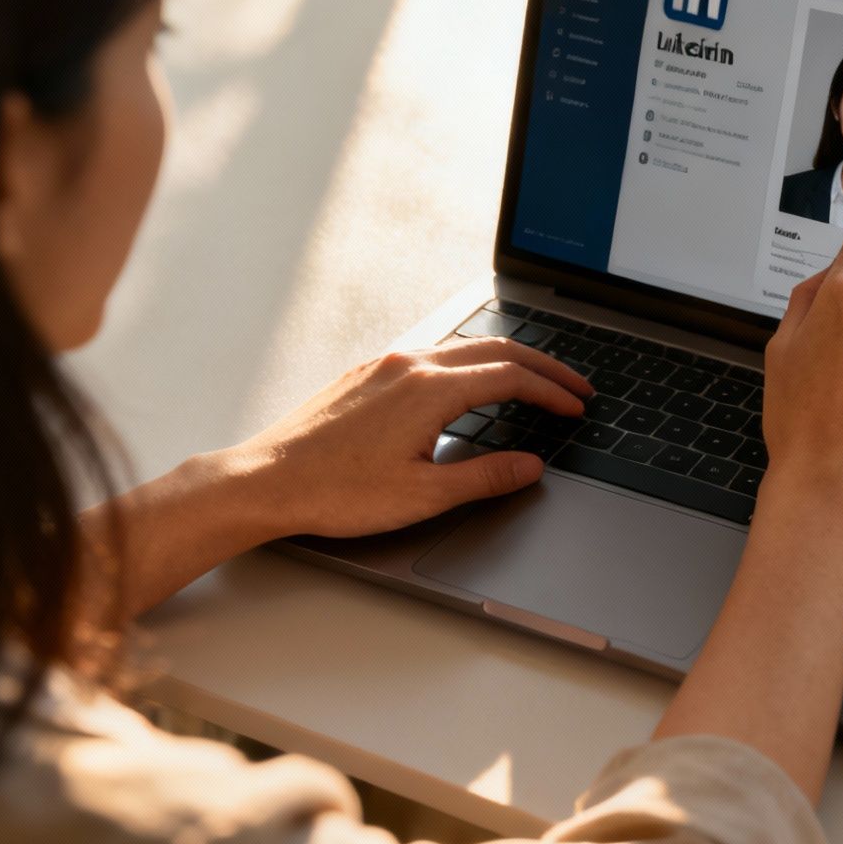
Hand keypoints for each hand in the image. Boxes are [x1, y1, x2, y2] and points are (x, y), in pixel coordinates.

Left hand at [226, 337, 593, 537]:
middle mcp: (410, 364)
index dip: (553, 393)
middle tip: (573, 386)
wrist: (266, 481)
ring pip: (463, 348)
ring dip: (506, 360)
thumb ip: (486, 477)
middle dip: (543, 366)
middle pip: (496, 349)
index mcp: (430, 390)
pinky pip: (433, 353)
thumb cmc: (335, 491)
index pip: (512, 378)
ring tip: (533, 381)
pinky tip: (472, 383)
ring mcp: (386, 364)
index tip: (576, 407)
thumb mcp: (424, 495)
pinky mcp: (367, 373)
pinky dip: (470, 363)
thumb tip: (528, 467)